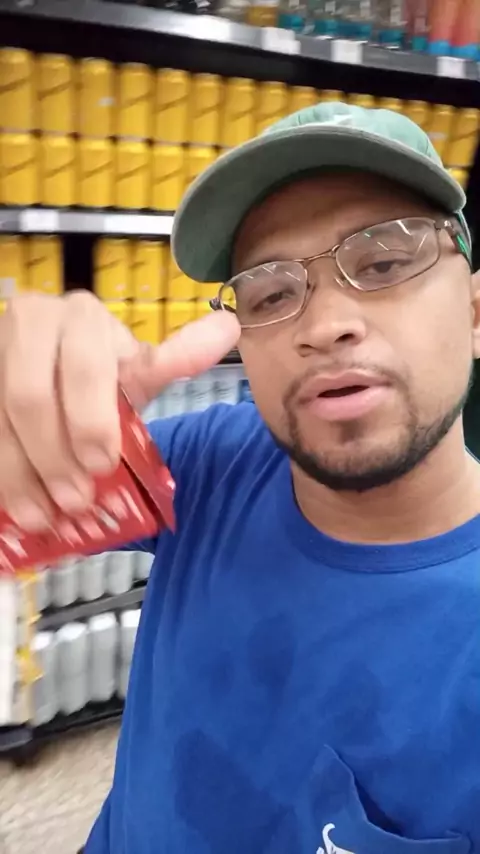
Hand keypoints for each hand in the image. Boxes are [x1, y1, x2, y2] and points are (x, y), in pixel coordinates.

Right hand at [0, 291, 239, 529]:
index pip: (83, 368)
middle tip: (77, 499)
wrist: (48, 376)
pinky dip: (0, 476)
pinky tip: (15, 506)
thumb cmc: (97, 379)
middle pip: (30, 398)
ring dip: (21, 476)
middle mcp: (30, 320)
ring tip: (44, 516)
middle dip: (55, 457)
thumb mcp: (135, 370)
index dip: (91, 421)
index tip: (104, 464)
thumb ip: (177, 357)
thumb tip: (230, 326)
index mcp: (80, 317)